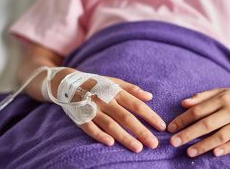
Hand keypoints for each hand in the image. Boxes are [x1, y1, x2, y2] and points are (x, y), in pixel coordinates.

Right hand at [51, 68, 165, 152]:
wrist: (67, 83)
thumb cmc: (96, 84)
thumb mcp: (114, 82)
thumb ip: (132, 89)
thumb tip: (150, 96)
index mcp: (116, 92)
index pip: (137, 105)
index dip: (150, 116)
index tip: (162, 127)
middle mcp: (105, 101)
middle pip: (126, 117)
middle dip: (141, 131)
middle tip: (154, 144)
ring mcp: (93, 109)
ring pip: (111, 125)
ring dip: (124, 137)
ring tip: (138, 148)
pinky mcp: (81, 117)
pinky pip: (90, 128)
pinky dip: (99, 135)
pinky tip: (110, 143)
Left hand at [167, 82, 229, 156]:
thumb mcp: (220, 92)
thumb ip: (201, 97)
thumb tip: (183, 103)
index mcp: (222, 98)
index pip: (198, 110)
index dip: (183, 120)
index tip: (170, 128)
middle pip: (207, 124)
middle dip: (189, 134)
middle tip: (173, 142)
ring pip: (221, 135)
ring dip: (204, 144)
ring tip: (189, 152)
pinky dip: (226, 148)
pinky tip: (214, 153)